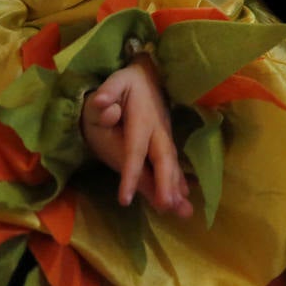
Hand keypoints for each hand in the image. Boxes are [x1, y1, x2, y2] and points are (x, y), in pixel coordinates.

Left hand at [82, 54, 191, 217]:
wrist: (149, 74)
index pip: (134, 148)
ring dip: (176, 187)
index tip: (125, 198)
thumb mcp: (112, 83)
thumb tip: (102, 104)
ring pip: (171, 164)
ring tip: (182, 211)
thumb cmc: (125, 83)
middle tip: (167, 206)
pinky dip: (179, 184)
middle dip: (166, 182)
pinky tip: (183, 202)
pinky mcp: (166, 143)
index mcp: (142, 117)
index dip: (132, 173)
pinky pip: (172, 165)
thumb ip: (107, 93)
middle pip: (162, 158)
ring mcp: (165, 136)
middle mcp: (158, 129)